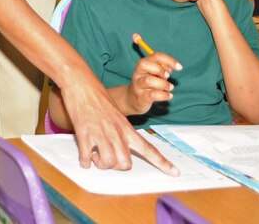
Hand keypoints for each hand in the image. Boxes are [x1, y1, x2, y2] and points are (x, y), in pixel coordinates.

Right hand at [59, 75, 179, 175]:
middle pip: (125, 163)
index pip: (149, 148)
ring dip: (100, 164)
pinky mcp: (85, 134)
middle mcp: (117, 132)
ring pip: (108, 162)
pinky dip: (85, 161)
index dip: (162, 162)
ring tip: (94, 155)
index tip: (175, 173)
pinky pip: (87, 159)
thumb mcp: (116, 115)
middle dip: (116, 166)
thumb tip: (118, 151)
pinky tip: (84, 156)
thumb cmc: (99, 98)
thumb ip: (120, 133)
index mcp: (127, 128)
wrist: (83, 85)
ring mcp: (102, 133)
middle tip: (107, 157)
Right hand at [126, 53, 177, 114]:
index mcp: (143, 63)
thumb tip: (173, 66)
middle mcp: (138, 72)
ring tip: (170, 87)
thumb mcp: (155, 73)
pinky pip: (152, 95)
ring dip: (163, 84)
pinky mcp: (141, 97)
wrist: (135, 99)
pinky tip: (169, 96)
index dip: (169, 60)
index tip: (179, 67)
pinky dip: (164, 95)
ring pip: (148, 80)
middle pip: (145, 64)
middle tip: (168, 76)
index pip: (155, 56)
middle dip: (160, 70)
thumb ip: (164, 68)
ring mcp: (138, 85)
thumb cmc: (149, 83)